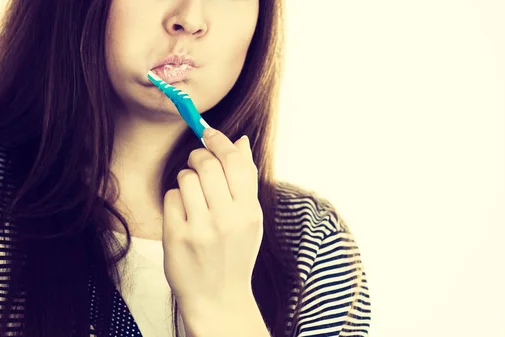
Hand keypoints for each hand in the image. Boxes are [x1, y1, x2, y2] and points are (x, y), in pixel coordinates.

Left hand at [162, 128, 262, 312]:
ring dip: (186, 180)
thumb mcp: (250, 219)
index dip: (219, 141)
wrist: (218, 297)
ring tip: (192, 196)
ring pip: (186, 178)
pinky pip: (171, 197)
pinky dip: (175, 201)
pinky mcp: (177, 236)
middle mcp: (228, 218)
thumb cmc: (235, 253)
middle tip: (196, 162)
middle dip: (198, 157)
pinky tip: (183, 215)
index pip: (235, 161)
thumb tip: (241, 140)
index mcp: (250, 211)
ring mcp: (201, 228)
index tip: (209, 132)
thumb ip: (246, 180)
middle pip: (207, 164)